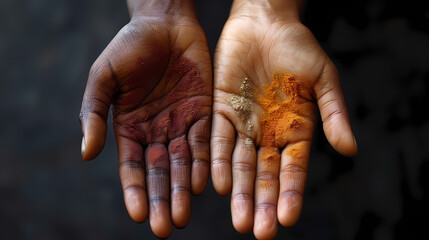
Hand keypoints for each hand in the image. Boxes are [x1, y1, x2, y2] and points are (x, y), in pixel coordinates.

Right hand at [79, 1, 211, 237]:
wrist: (165, 22)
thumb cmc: (129, 46)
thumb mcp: (104, 78)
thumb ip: (93, 114)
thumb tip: (86, 154)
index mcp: (130, 128)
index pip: (133, 168)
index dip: (135, 191)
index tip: (138, 215)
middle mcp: (157, 131)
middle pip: (160, 172)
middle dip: (162, 200)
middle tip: (164, 228)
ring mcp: (181, 123)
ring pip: (183, 163)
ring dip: (183, 190)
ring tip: (183, 215)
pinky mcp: (204, 112)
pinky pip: (204, 142)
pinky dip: (203, 163)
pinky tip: (203, 184)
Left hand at [211, 0, 356, 238]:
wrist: (265, 23)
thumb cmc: (299, 49)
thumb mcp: (324, 79)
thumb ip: (334, 113)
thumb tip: (350, 149)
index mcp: (294, 131)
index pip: (293, 170)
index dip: (290, 193)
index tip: (286, 219)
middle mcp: (267, 134)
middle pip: (265, 174)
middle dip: (263, 202)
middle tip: (260, 231)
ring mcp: (243, 124)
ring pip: (240, 164)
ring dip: (240, 191)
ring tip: (240, 219)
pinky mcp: (221, 110)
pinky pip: (218, 138)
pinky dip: (217, 160)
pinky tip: (219, 184)